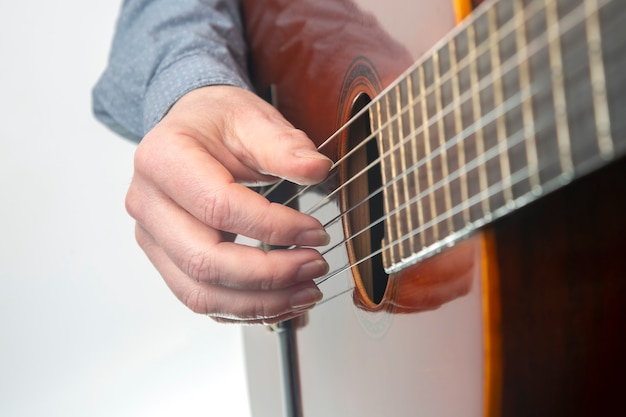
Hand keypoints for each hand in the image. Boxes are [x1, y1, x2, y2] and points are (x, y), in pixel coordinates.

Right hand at [125, 86, 332, 323]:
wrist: (189, 130)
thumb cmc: (216, 122)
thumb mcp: (251, 118)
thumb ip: (283, 145)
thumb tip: (316, 169)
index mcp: (162, 159)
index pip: (219, 207)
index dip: (274, 227)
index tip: (316, 232)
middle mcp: (147, 203)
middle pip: (204, 261)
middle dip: (269, 275)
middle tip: (315, 266)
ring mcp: (152, 236)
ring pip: (199, 292)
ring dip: (259, 303)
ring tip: (306, 291)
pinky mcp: (166, 258)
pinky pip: (200, 297)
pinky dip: (243, 308)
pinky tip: (281, 299)